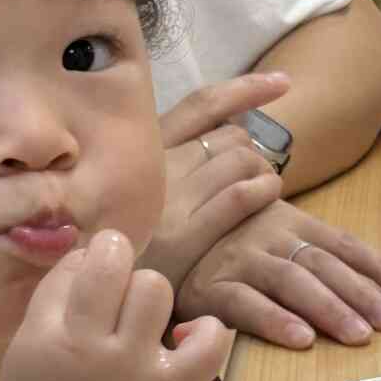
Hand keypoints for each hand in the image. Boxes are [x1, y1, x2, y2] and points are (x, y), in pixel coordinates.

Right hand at [0, 231, 227, 380]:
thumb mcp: (22, 359)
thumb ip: (47, 312)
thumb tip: (86, 263)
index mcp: (44, 337)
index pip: (71, 267)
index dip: (83, 265)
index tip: (86, 285)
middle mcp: (89, 345)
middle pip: (112, 264)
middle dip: (115, 258)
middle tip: (115, 280)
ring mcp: (133, 366)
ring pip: (155, 288)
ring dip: (150, 294)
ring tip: (142, 317)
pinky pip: (208, 342)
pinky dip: (206, 332)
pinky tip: (183, 339)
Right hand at [145, 71, 291, 291]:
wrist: (97, 297)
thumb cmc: (129, 245)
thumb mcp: (143, 192)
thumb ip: (176, 161)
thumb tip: (233, 131)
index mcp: (142, 151)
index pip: (201, 106)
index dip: (247, 90)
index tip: (284, 83)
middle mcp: (151, 168)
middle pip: (229, 136)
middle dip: (252, 151)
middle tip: (256, 174)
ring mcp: (166, 200)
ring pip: (239, 160)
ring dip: (263, 172)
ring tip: (265, 189)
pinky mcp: (182, 237)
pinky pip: (238, 196)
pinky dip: (262, 190)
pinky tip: (267, 196)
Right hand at [174, 200, 380, 349]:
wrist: (162, 231)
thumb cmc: (224, 241)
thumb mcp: (269, 234)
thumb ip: (308, 253)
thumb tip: (372, 289)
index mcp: (290, 220)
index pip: (342, 243)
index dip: (377, 267)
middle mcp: (269, 234)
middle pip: (324, 264)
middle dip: (361, 293)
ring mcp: (239, 258)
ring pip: (291, 281)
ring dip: (328, 308)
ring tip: (358, 335)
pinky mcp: (209, 286)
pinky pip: (245, 303)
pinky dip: (274, 319)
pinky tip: (301, 338)